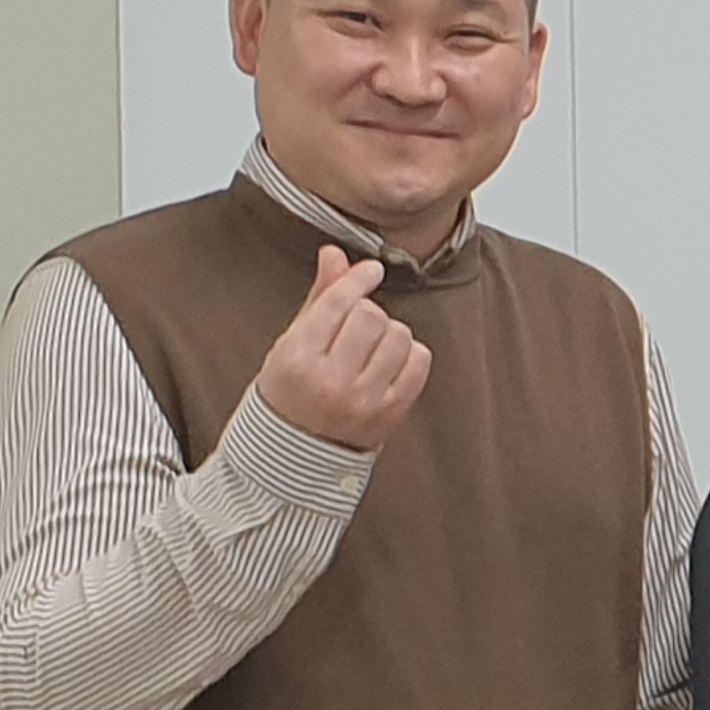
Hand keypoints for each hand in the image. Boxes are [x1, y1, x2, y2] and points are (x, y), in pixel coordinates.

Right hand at [255, 246, 431, 452]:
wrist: (295, 455)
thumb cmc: (290, 393)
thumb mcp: (291, 343)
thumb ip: (319, 298)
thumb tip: (334, 254)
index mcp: (297, 359)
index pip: (337, 303)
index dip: (357, 279)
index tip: (369, 271)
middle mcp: (331, 381)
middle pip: (371, 316)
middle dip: (367, 312)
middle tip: (355, 327)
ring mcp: (364, 400)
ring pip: (399, 335)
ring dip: (389, 333)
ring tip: (370, 348)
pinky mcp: (391, 413)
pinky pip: (419, 361)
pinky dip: (409, 353)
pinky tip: (389, 362)